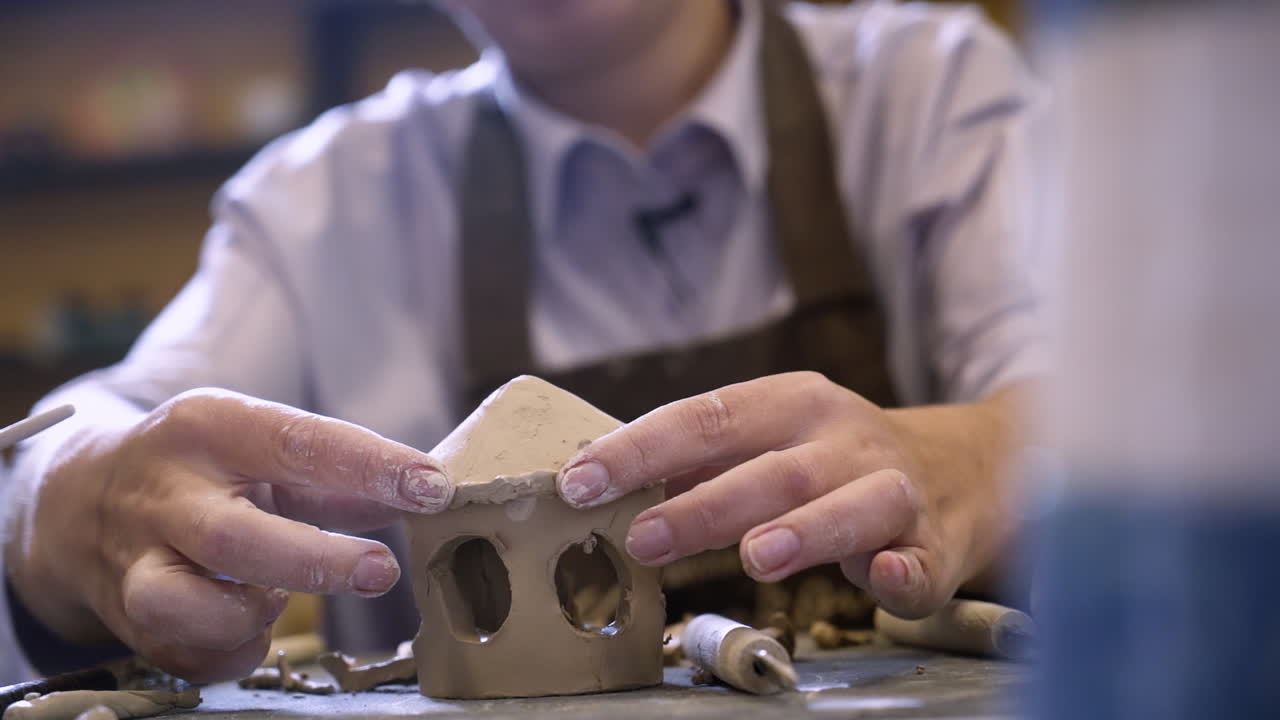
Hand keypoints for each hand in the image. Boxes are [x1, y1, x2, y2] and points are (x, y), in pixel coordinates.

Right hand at [6, 389, 452, 681]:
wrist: (78, 499)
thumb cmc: (204, 470)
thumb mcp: (261, 444)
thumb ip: (340, 473)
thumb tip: (427, 494)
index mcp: (207, 428)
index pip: (295, 440)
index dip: (370, 467)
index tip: (433, 487)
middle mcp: (164, 491)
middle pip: (233, 537)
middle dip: (316, 562)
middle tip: (381, 571)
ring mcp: (135, 559)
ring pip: (181, 604)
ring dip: (248, 613)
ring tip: (276, 600)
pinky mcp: (125, 616)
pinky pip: (185, 655)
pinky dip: (233, 651)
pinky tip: (251, 626)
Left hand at [556, 372, 1027, 618]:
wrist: (962, 466)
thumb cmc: (835, 458)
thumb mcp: (772, 438)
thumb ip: (699, 461)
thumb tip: (598, 479)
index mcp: (791, 403)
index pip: (706, 417)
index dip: (641, 448)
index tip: (580, 480)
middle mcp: (843, 438)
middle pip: (771, 470)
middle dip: (704, 504)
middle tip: (643, 537)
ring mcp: (894, 488)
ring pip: (852, 505)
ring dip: (805, 530)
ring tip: (757, 557)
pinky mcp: (935, 543)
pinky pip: (921, 561)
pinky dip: (903, 572)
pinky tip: (882, 579)